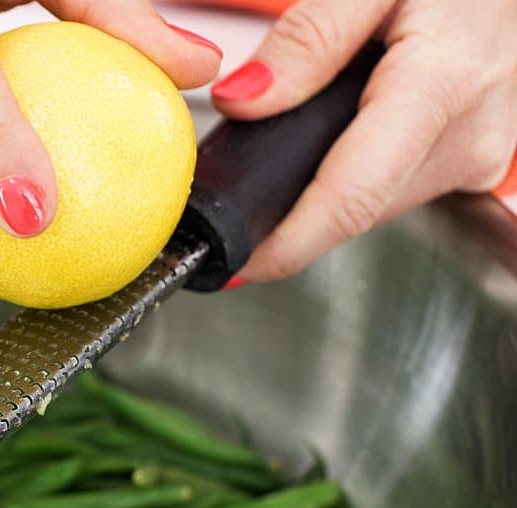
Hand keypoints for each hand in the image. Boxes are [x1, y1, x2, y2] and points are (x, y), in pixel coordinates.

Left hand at [211, 0, 516, 282]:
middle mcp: (468, 134)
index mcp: (442, 84)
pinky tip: (336, 143)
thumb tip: (242, 101)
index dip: (287, 243)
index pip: (352, 196)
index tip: (236, 261)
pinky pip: (393, 191)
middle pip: (354, 211)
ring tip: (290, 148)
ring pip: (372, 208)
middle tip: (237, 194)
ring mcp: (476, 156)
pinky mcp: (473, 164)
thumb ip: (305, 39)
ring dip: (322, 193)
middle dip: (290, 217)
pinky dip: (354, 178)